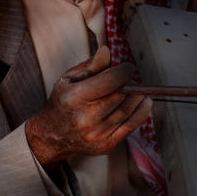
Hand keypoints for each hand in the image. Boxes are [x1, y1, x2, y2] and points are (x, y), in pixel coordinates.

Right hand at [25, 46, 150, 165]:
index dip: (123, 71)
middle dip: (127, 84)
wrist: (53, 135)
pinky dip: (141, 112)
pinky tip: (144, 101)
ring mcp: (97, 134)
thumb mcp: (69, 79)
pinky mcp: (106, 144)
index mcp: (74, 98)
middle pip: (120, 95)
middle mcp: (85, 118)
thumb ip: (91, 66)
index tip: (127, 67)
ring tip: (134, 89)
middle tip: (125, 80)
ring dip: (136, 96)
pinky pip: (131, 126)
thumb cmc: (63, 101)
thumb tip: (106, 51)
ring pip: (127, 109)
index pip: (109, 81)